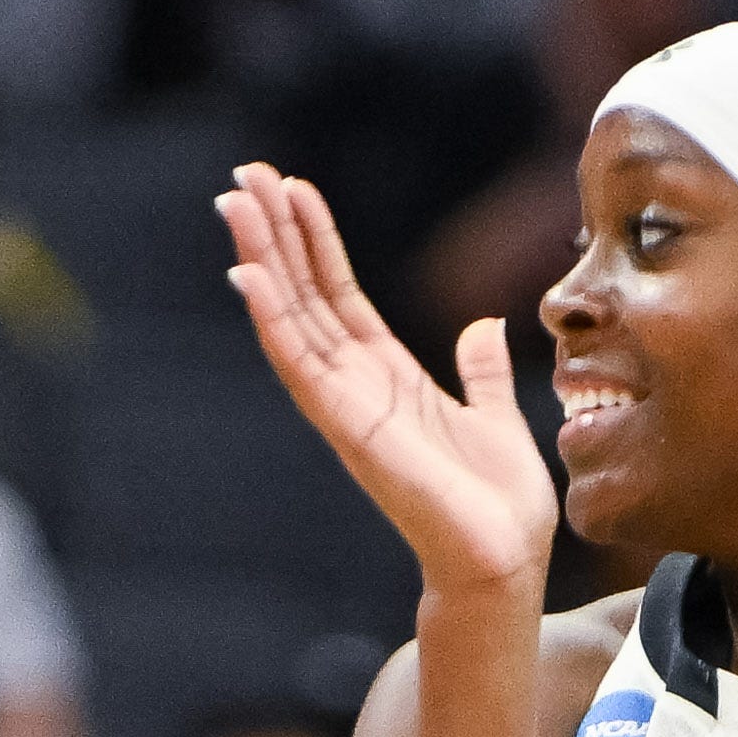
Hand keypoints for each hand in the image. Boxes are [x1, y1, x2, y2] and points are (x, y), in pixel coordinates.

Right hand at [221, 164, 558, 597]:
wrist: (503, 561)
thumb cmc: (498, 506)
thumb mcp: (496, 418)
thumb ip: (483, 373)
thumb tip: (483, 329)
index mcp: (388, 378)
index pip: (339, 295)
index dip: (315, 241)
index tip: (293, 188)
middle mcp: (356, 387)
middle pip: (305, 295)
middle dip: (275, 234)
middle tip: (243, 176)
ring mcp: (345, 407)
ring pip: (291, 318)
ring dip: (261, 258)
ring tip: (233, 202)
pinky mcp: (346, 429)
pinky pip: (299, 365)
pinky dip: (272, 318)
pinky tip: (247, 273)